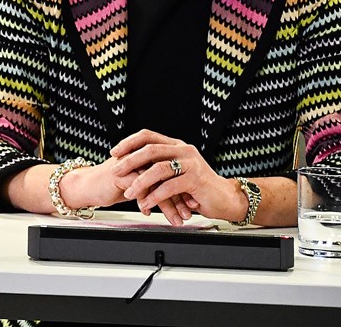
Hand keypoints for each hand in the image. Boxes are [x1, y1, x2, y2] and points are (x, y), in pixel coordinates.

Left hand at [111, 129, 244, 225]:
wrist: (226, 199)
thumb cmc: (198, 188)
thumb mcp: (176, 173)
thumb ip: (159, 166)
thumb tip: (130, 166)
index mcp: (176, 146)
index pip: (147, 136)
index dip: (129, 143)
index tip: (114, 152)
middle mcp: (183, 150)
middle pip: (150, 150)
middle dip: (129, 161)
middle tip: (115, 171)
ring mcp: (191, 164)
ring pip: (158, 169)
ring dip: (140, 182)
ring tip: (129, 193)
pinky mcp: (196, 179)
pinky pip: (169, 187)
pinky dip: (155, 196)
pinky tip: (146, 203)